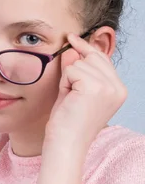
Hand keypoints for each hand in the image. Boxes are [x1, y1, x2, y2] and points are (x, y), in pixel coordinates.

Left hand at [45, 33, 126, 150]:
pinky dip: (65, 83)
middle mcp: (118, 87)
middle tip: (70, 94)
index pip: (102, 60)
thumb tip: (72, 48)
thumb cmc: (66, 124)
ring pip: (80, 63)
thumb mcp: (73, 92)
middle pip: (92, 57)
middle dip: (74, 70)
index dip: (86, 48)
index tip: (72, 38)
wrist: (65, 145)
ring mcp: (108, 86)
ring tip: (70, 102)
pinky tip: (69, 99)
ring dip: (68, 80)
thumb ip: (75, 71)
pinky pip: (72, 69)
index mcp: (118, 90)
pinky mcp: (95, 86)